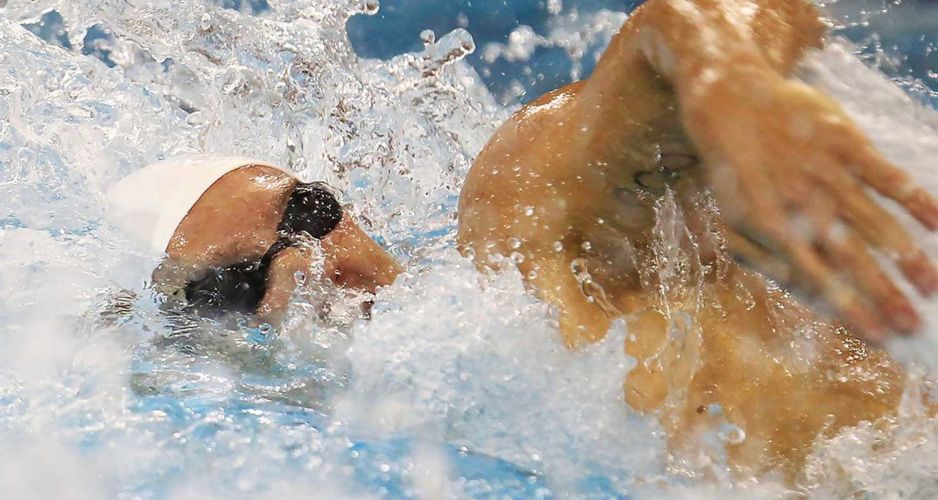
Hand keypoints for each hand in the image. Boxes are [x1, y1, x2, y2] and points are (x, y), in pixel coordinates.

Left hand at [682, 64, 937, 342]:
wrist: (729, 100)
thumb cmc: (732, 168)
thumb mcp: (732, 217)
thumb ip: (764, 254)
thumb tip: (799, 291)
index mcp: (771, 226)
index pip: (818, 278)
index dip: (849, 308)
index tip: (878, 336)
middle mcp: (802, 202)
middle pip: (851, 257)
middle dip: (883, 294)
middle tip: (913, 324)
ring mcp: (825, 171)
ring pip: (874, 221)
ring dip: (905, 257)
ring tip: (930, 287)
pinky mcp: (844, 141)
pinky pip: (885, 174)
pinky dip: (914, 198)